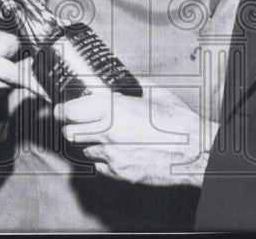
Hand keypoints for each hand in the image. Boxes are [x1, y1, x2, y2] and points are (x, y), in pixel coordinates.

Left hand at [54, 87, 216, 186]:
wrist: (195, 152)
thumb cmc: (179, 122)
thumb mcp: (155, 93)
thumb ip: (134, 86)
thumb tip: (124, 82)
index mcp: (112, 109)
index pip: (69, 111)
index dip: (61, 109)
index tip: (60, 108)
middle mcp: (107, 133)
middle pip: (70, 132)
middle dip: (71, 125)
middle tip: (78, 120)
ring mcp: (112, 156)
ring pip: (84, 150)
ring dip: (88, 141)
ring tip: (102, 135)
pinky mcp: (120, 172)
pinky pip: (100, 166)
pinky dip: (103, 158)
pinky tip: (115, 150)